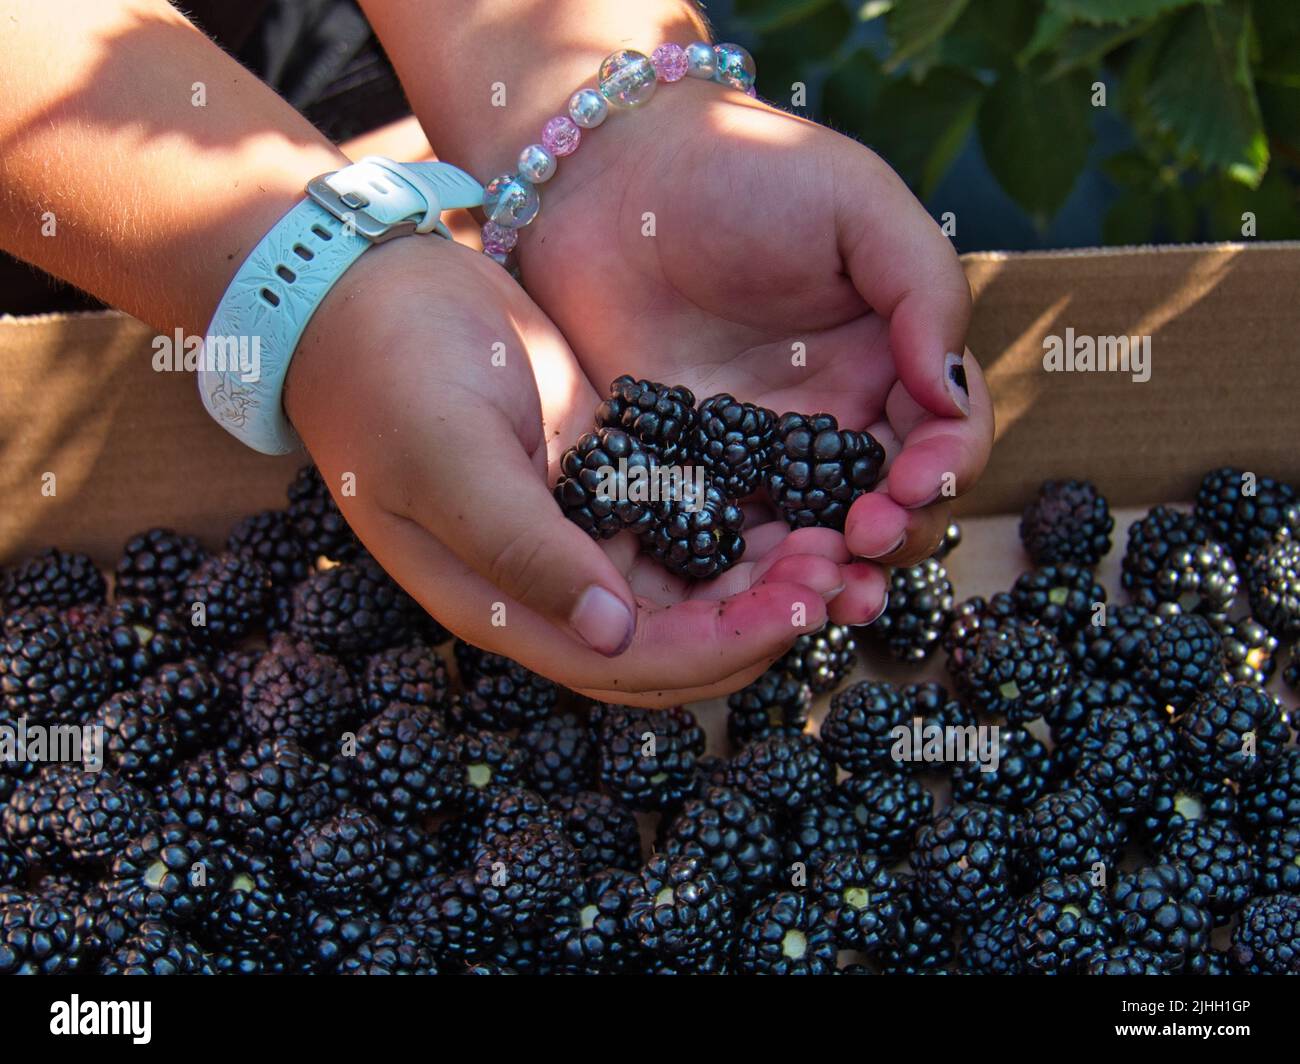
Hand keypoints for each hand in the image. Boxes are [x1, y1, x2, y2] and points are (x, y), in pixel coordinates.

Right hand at [283, 234, 839, 704]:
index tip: (797, 611)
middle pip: (671, 639)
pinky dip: (737, 521)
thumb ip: (525, 551)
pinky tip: (792, 496)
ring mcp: (577, 529)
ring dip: (757, 574)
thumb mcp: (448, 463)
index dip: (716, 649)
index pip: (627, 663)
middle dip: (755, 618)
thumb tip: (614, 632)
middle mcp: (546, 582)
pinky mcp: (603, 475)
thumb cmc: (388, 375)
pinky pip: (683, 519)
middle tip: (832, 573)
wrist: (367, 289)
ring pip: (687, 584)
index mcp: (502, 604)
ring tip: (828, 538)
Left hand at [518, 77, 993, 608]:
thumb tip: (949, 392)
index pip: (944, 432)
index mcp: (887, 356)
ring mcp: (757, 450)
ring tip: (829, 595)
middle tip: (866, 543)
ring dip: (830, 572)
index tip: (917, 481)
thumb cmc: (744, 169)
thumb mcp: (855, 204)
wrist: (607, 175)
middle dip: (895, 533)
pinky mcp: (686, 470)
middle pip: (887, 500)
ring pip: (811, 534)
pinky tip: (752, 588)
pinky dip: (746, 570)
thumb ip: (920, 288)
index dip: (944, 466)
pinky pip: (726, 533)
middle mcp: (830, 414)